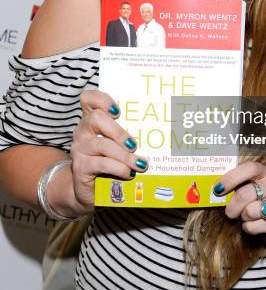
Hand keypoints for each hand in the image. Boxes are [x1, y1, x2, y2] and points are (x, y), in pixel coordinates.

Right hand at [66, 90, 148, 211]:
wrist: (91, 190)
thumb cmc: (111, 162)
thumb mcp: (120, 145)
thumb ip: (132, 135)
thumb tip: (162, 131)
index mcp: (93, 119)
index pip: (89, 99)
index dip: (102, 100)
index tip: (118, 111)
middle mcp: (83, 130)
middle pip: (96, 118)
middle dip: (119, 131)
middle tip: (134, 145)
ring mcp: (80, 148)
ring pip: (102, 144)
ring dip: (124, 155)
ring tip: (141, 164)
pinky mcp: (80, 167)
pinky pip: (101, 164)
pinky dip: (119, 168)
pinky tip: (129, 173)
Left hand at [214, 161, 265, 240]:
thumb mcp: (263, 186)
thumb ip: (245, 184)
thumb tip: (218, 190)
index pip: (249, 168)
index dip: (231, 177)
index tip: (218, 188)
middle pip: (244, 194)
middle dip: (232, 206)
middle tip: (231, 211)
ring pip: (248, 212)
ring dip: (243, 217)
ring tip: (250, 215)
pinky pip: (252, 227)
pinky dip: (249, 228)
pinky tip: (257, 224)